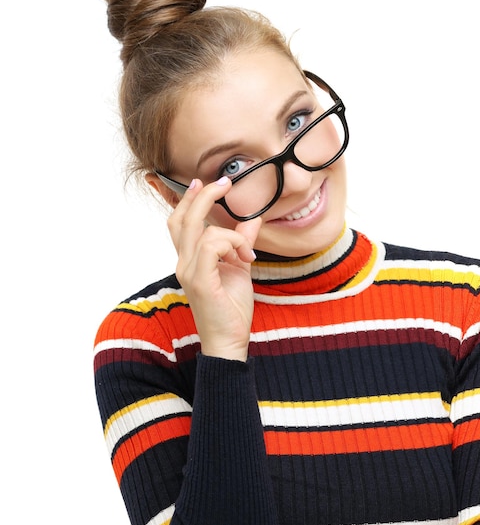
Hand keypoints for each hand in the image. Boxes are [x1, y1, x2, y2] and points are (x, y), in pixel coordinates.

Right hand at [167, 177, 261, 361]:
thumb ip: (242, 242)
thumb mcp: (240, 268)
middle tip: (223, 182)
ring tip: (247, 253)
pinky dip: (231, 244)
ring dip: (232, 234)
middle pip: (182, 218)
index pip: (179, 222)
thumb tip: (253, 219)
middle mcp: (184, 263)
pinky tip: (244, 258)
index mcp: (190, 259)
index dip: (190, 199)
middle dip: (202, 196)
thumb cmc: (231, 309)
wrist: (229, 342)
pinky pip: (210, 246)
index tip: (208, 183)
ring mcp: (189, 271)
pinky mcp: (199, 280)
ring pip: (200, 229)